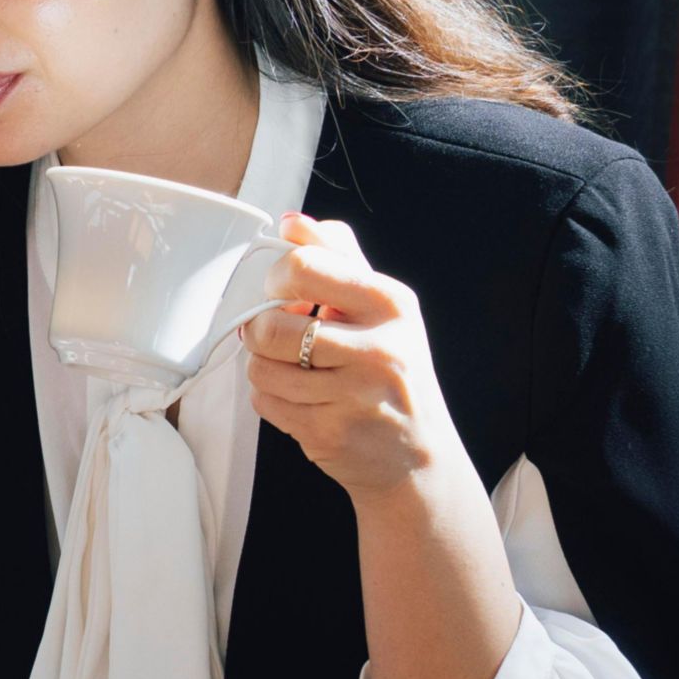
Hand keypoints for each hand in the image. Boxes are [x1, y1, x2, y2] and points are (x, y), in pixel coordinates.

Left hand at [238, 214, 462, 498]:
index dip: (277, 278)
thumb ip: (338, 257)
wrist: (417, 455)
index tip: (285, 290)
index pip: (304, 266)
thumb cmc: (393, 371)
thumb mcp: (382, 307)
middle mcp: (378, 348)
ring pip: (261, 367)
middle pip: (271, 324)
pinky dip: (272, 399)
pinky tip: (302, 399)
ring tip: (296, 371)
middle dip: (264, 331)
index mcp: (390, 303)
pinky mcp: (329, 432)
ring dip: (267, 368)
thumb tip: (292, 222)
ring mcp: (354, 395)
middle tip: (284, 337)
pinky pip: (266, 403)